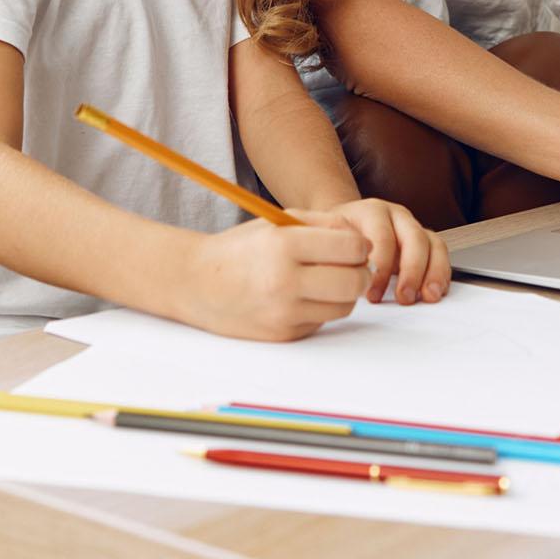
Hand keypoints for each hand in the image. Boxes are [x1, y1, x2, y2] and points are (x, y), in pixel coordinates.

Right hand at [178, 217, 373, 341]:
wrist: (197, 283)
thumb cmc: (241, 248)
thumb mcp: (278, 222)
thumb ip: (323, 223)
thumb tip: (363, 240)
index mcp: (284, 245)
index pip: (351, 247)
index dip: (360, 245)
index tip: (355, 245)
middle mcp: (285, 281)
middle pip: (354, 282)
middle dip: (360, 271)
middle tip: (351, 266)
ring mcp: (284, 313)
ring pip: (344, 306)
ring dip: (343, 293)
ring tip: (324, 280)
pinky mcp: (284, 335)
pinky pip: (322, 321)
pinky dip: (320, 309)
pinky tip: (301, 297)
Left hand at [315, 198, 450, 304]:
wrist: (342, 225)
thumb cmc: (336, 236)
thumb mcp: (328, 239)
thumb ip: (335, 253)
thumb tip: (340, 278)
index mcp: (371, 211)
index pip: (382, 236)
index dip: (380, 267)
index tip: (372, 294)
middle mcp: (396, 216)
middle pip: (414, 238)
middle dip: (412, 271)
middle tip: (404, 297)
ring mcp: (413, 227)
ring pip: (433, 244)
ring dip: (434, 273)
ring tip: (428, 297)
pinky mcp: (424, 241)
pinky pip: (440, 253)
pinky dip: (441, 273)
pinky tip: (435, 291)